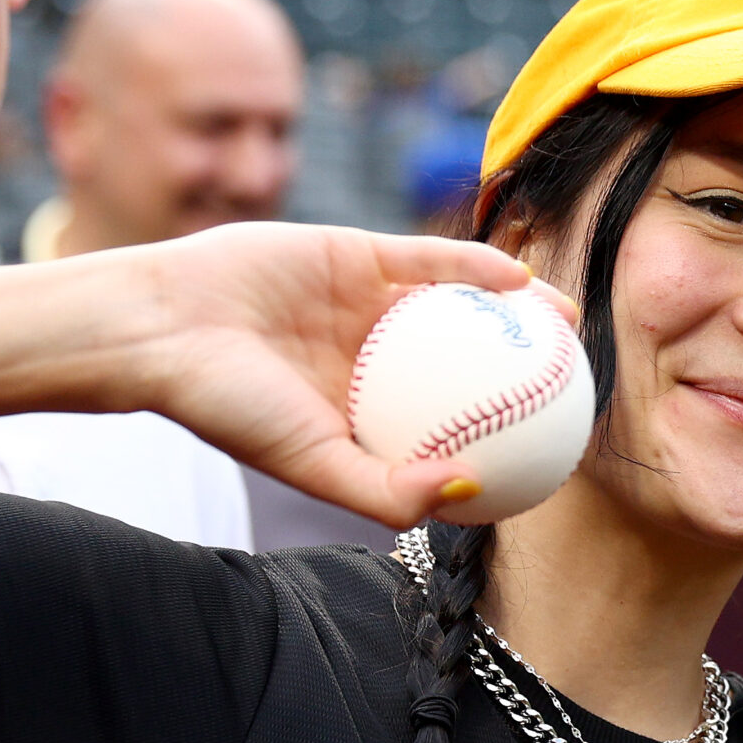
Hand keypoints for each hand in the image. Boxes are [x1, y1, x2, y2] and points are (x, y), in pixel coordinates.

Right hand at [107, 223, 577, 527]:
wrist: (163, 329)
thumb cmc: (231, 407)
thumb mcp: (315, 463)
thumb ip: (388, 490)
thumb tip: (469, 488)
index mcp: (365, 416)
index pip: (451, 429)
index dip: (505, 440)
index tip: (555, 452)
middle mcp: (374, 361)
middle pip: (468, 366)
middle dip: (525, 375)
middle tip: (579, 384)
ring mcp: (367, 305)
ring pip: (458, 307)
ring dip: (516, 312)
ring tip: (567, 323)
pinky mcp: (357, 253)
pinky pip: (428, 259)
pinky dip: (473, 266)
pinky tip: (520, 277)